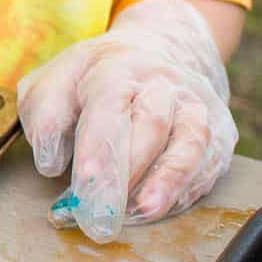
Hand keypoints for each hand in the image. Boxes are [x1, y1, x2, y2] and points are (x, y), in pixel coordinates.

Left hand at [16, 0, 236, 242]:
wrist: (159, 51)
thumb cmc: (96, 79)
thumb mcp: (56, 81)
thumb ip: (43, 116)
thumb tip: (51, 162)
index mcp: (116, 66)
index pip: (108, 101)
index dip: (97, 142)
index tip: (84, 179)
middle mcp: (161, 81)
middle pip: (151, 122)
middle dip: (128, 168)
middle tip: (104, 208)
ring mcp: (194, 105)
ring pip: (190, 140)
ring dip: (166, 181)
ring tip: (142, 210)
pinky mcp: (218, 131)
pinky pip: (209, 162)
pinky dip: (187, 189)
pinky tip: (162, 208)